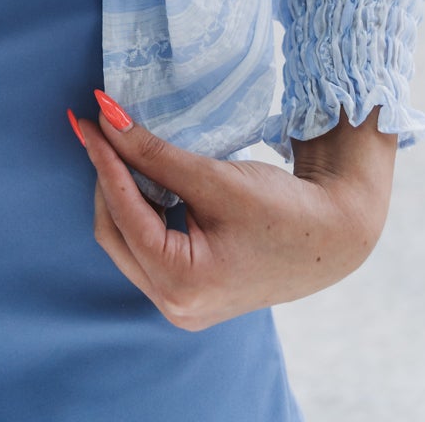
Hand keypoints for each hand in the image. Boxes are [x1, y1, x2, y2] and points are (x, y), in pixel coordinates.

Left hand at [68, 90, 397, 330]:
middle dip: (107, 178)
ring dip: (120, 192)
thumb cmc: (284, 208)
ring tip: (117, 145)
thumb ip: (153, 154)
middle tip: (100, 127)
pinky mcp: (191, 291)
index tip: (88, 117)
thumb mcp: (213, 179)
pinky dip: (140, 209)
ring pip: (127, 240)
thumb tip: (106, 118)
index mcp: (183, 285)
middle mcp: (176, 306)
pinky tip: (141, 175)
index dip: (104, 160)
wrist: (336, 234)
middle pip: (116, 232)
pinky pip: (147, 247)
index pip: (124, 213)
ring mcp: (182, 304)